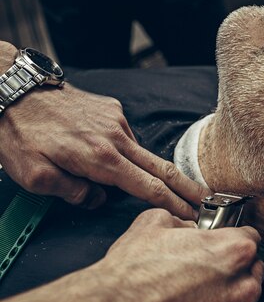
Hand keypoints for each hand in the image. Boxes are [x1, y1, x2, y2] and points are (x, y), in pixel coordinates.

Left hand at [0, 42, 206, 218]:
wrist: (13, 87)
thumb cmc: (20, 133)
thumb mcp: (35, 177)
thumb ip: (72, 194)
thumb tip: (97, 198)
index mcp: (101, 159)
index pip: (148, 187)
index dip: (172, 204)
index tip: (191, 214)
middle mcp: (116, 138)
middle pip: (161, 168)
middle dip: (187, 187)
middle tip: (205, 200)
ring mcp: (116, 120)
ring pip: (139, 153)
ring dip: (144, 169)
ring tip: (127, 176)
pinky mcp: (110, 108)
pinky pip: (123, 136)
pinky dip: (121, 149)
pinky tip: (102, 150)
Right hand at [93, 209, 263, 301]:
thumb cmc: (129, 276)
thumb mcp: (153, 223)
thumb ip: (183, 222)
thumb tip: (188, 228)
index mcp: (233, 252)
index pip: (251, 239)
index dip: (233, 239)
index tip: (223, 246)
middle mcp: (242, 288)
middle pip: (251, 274)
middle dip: (233, 272)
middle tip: (203, 276)